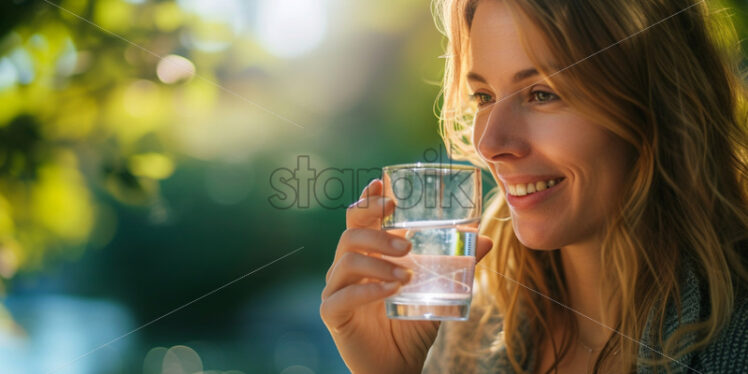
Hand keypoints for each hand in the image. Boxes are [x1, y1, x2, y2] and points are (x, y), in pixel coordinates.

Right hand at [320, 179, 493, 373]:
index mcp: (368, 254)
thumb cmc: (411, 325)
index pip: (360, 218)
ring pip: (347, 260)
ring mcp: (336, 289)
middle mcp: (348, 267)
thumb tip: (485, 240)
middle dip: (377, 230)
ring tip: (407, 275)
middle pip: (351, 233)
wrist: (397, 366)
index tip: (382, 186)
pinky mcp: (332, 313)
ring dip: (378, 262)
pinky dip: (369, 290)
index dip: (367, 200)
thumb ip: (456, 267)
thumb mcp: (437, 292)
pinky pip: (343, 295)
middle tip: (408, 243)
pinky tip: (392, 290)